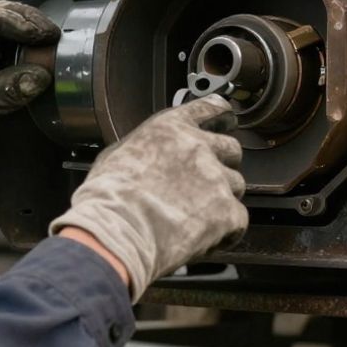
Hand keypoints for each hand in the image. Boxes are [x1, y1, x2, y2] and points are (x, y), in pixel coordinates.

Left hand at [0, 1, 59, 184]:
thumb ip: (6, 90)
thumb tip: (41, 76)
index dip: (16, 22)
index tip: (40, 34)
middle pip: (0, 16)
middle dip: (28, 23)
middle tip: (53, 34)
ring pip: (7, 31)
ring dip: (30, 36)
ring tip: (52, 43)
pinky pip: (10, 50)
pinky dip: (28, 52)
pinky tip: (43, 57)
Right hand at [49, 95, 247, 300]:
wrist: (117, 230)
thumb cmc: (108, 197)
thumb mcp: (117, 154)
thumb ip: (144, 147)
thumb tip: (146, 155)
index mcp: (171, 128)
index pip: (211, 109)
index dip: (222, 116)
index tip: (226, 121)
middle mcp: (199, 147)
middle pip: (231, 148)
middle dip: (223, 164)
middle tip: (205, 183)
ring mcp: (216, 178)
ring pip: (236, 185)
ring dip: (222, 199)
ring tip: (195, 217)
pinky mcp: (227, 212)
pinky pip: (238, 220)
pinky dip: (225, 231)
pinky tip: (203, 238)